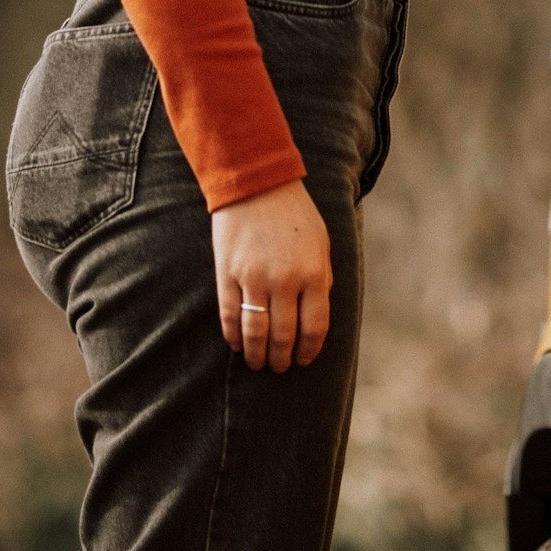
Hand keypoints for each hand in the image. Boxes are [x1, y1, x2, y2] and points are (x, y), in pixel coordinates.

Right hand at [211, 180, 330, 371]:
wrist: (256, 182)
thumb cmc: (294, 213)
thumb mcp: (320, 242)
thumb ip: (322, 278)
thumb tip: (316, 315)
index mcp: (314, 273)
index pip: (314, 327)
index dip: (309, 350)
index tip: (303, 360)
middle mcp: (285, 280)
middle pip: (284, 336)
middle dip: (282, 359)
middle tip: (279, 367)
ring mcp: (254, 278)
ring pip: (256, 333)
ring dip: (257, 355)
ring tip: (258, 363)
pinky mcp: (228, 274)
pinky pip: (230, 316)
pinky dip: (233, 336)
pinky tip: (236, 344)